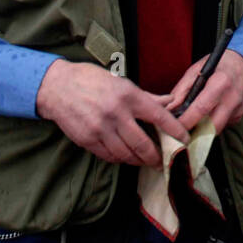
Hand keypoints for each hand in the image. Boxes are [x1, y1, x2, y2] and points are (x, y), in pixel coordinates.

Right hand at [36, 59, 185, 165]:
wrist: (57, 87)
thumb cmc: (92, 80)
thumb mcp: (121, 82)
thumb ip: (147, 96)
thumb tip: (170, 102)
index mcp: (129, 95)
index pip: (159, 116)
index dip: (175, 130)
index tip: (184, 139)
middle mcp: (116, 113)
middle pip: (143, 144)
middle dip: (156, 156)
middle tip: (164, 162)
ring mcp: (100, 129)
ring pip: (126, 154)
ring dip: (138, 161)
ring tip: (145, 161)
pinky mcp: (87, 140)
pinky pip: (109, 156)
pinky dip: (120, 158)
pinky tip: (125, 157)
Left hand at [167, 49, 242, 133]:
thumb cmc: (217, 65)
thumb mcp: (196, 70)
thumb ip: (181, 91)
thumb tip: (168, 110)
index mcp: (220, 82)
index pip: (201, 109)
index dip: (185, 122)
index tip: (174, 127)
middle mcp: (232, 97)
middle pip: (210, 127)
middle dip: (193, 132)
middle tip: (181, 131)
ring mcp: (238, 108)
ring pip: (215, 130)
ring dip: (202, 130)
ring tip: (193, 122)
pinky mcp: (240, 115)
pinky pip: (222, 125)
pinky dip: (212, 123)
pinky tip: (209, 113)